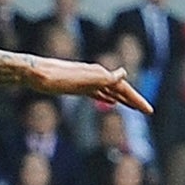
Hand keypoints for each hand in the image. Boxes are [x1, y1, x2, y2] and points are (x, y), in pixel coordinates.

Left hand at [26, 56, 153, 113]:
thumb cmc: (57, 78)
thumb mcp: (81, 79)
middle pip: (120, 89)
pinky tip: (111, 102)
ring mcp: (87, 81)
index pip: (124, 88)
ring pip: (111, 91)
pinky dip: (108, 97)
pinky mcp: (78, 86)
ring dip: (123, 99)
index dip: (137, 100)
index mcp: (99, 74)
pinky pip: (99, 93)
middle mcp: (96, 76)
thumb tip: (123, 73)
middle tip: (148, 111)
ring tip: (134, 107)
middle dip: (134, 100)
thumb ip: (103, 78)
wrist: (36, 74)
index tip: (149, 111)